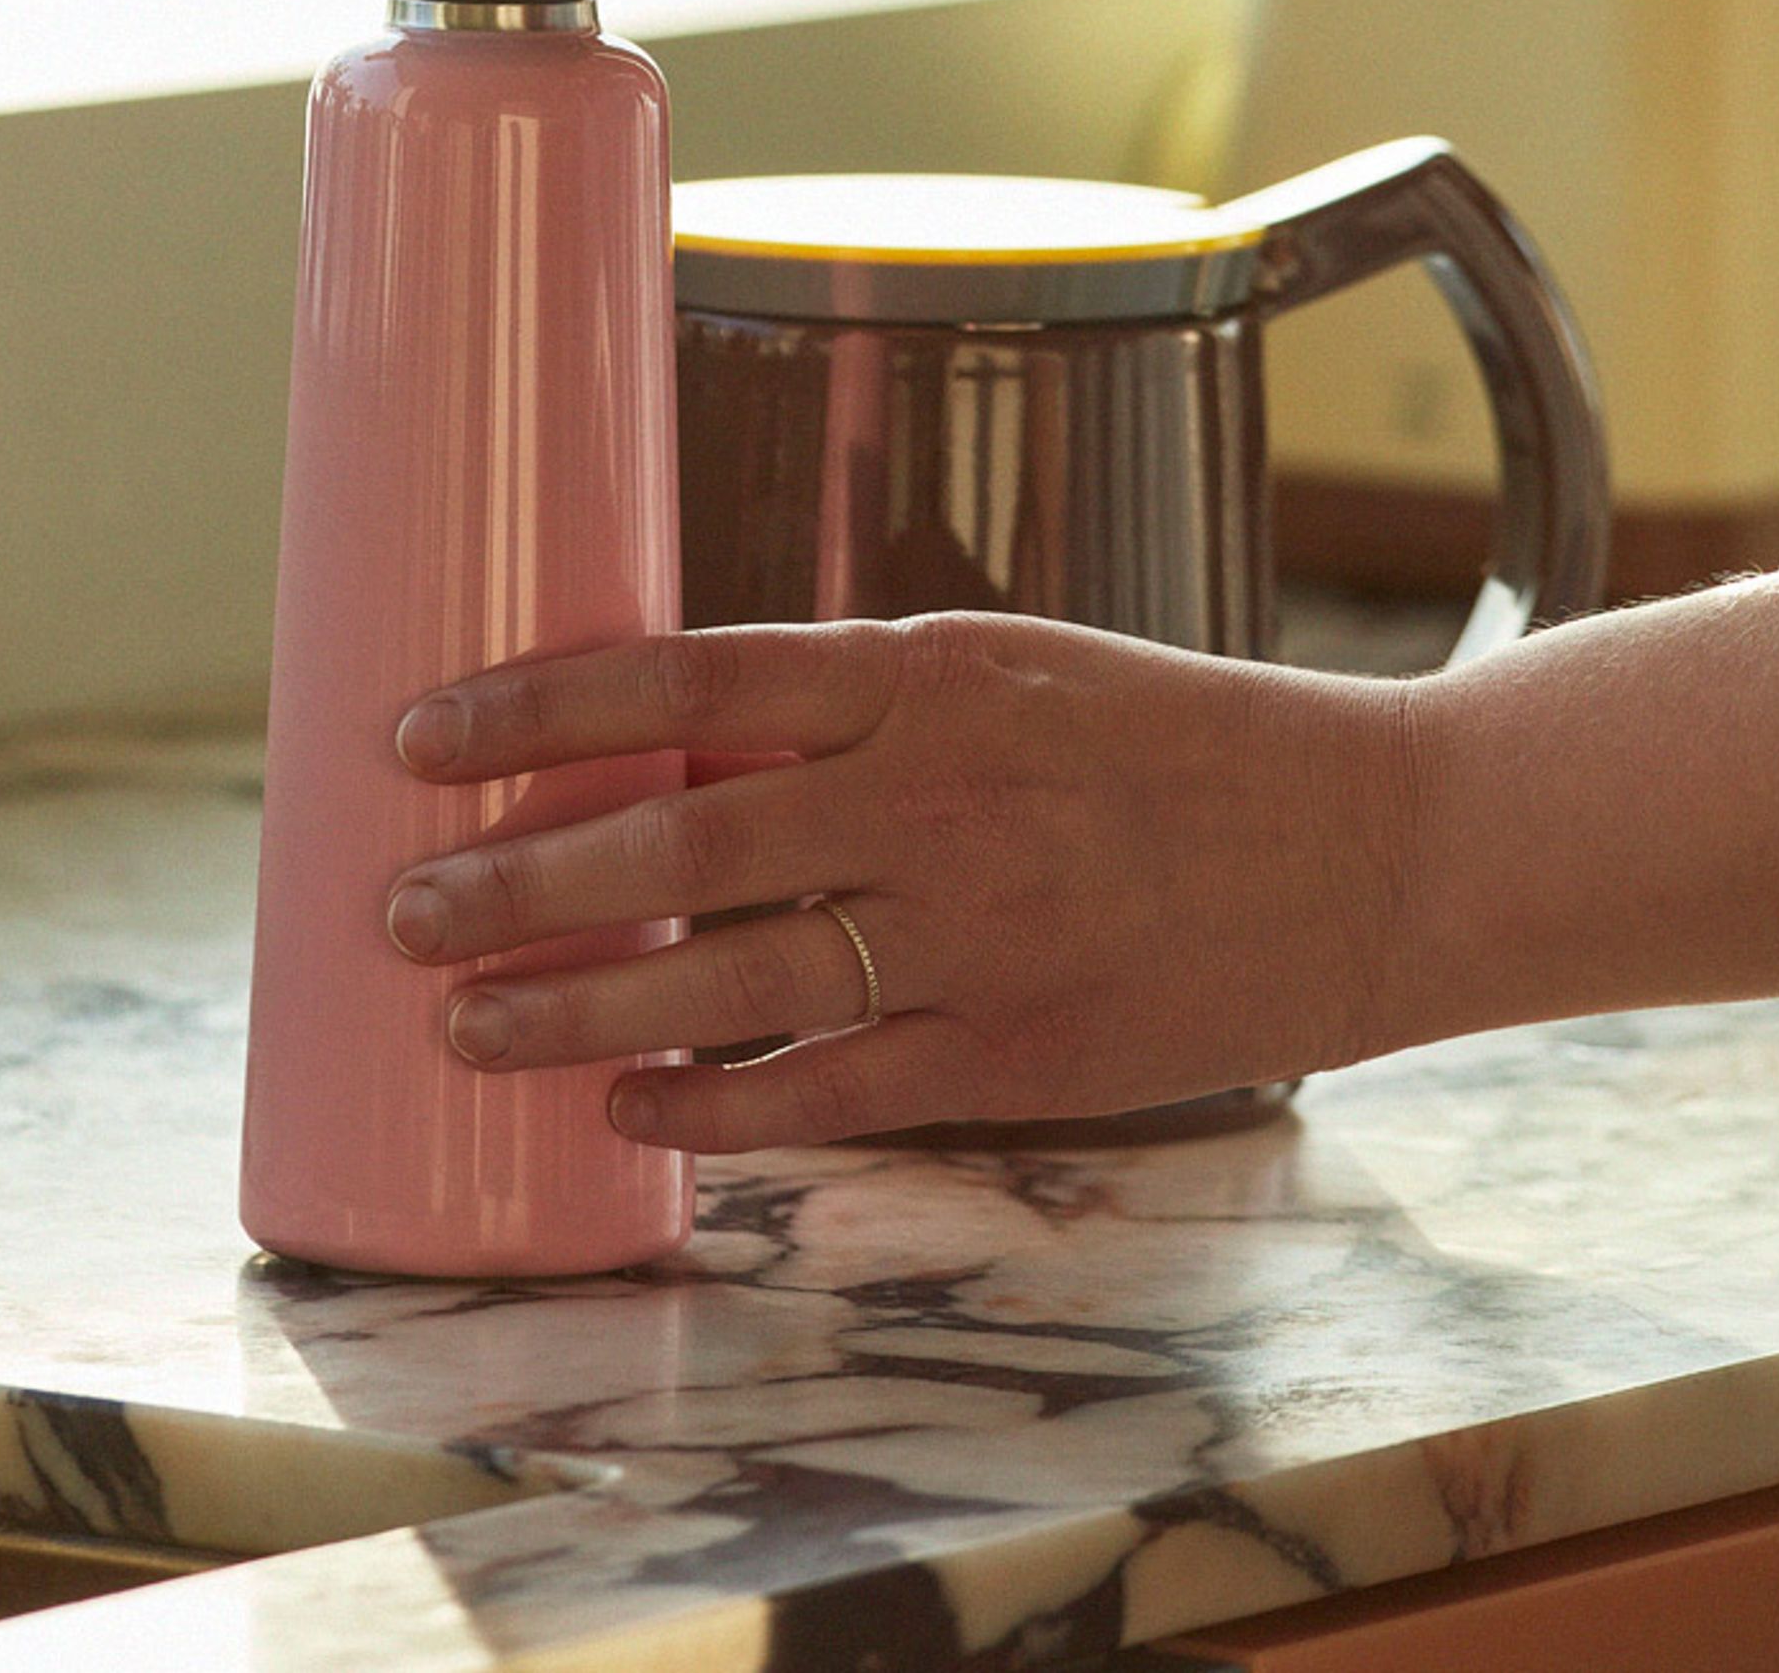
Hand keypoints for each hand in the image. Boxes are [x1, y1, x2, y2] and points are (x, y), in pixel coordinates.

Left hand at [383, 614, 1424, 1148]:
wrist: (1377, 844)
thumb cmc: (1177, 741)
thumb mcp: (1010, 665)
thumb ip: (853, 704)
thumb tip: (668, 743)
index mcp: (927, 671)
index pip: (682, 677)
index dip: (535, 710)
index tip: (421, 736)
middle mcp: (935, 796)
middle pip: (675, 840)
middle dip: (515, 879)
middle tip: (401, 909)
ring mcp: (976, 936)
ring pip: (725, 979)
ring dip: (575, 1006)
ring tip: (462, 1019)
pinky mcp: (1020, 1057)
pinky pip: (829, 1092)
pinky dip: (712, 1107)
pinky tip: (629, 1113)